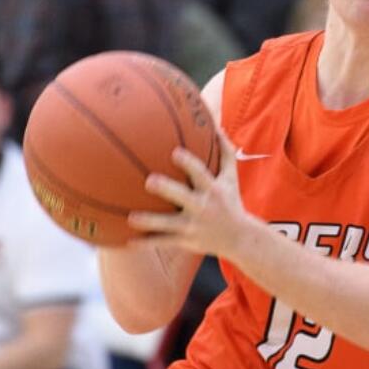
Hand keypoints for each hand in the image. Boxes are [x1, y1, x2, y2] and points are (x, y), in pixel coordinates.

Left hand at [129, 134, 252, 259]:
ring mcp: (192, 226)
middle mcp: (203, 207)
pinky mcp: (185, 241)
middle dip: (167, 189)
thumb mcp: (231, 178)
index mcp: (212, 190)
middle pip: (183, 197)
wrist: (240, 239)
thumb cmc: (231, 202)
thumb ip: (225, 152)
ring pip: (168, 224)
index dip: (189, 163)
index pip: (201, 174)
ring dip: (150, 221)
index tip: (174, 152)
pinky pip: (163, 241)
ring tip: (131, 218)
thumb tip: (216, 126)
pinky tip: (127, 242)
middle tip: (149, 181)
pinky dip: (146, 242)